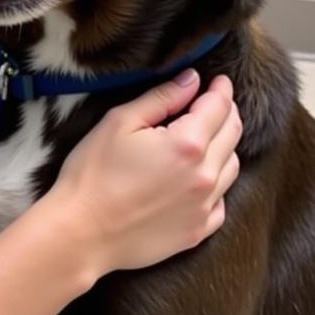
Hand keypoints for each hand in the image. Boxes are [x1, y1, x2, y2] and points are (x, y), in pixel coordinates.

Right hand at [47, 71, 241, 285]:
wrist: (81, 233)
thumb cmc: (93, 173)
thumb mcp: (120, 122)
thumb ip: (161, 98)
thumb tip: (191, 80)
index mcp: (187, 145)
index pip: (219, 108)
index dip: (221, 90)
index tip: (220, 80)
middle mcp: (205, 176)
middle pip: (232, 134)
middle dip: (226, 113)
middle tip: (215, 101)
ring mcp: (205, 207)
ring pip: (232, 167)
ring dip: (224, 146)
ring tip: (207, 136)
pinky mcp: (198, 231)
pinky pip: (222, 200)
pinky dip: (217, 181)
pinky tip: (198, 176)